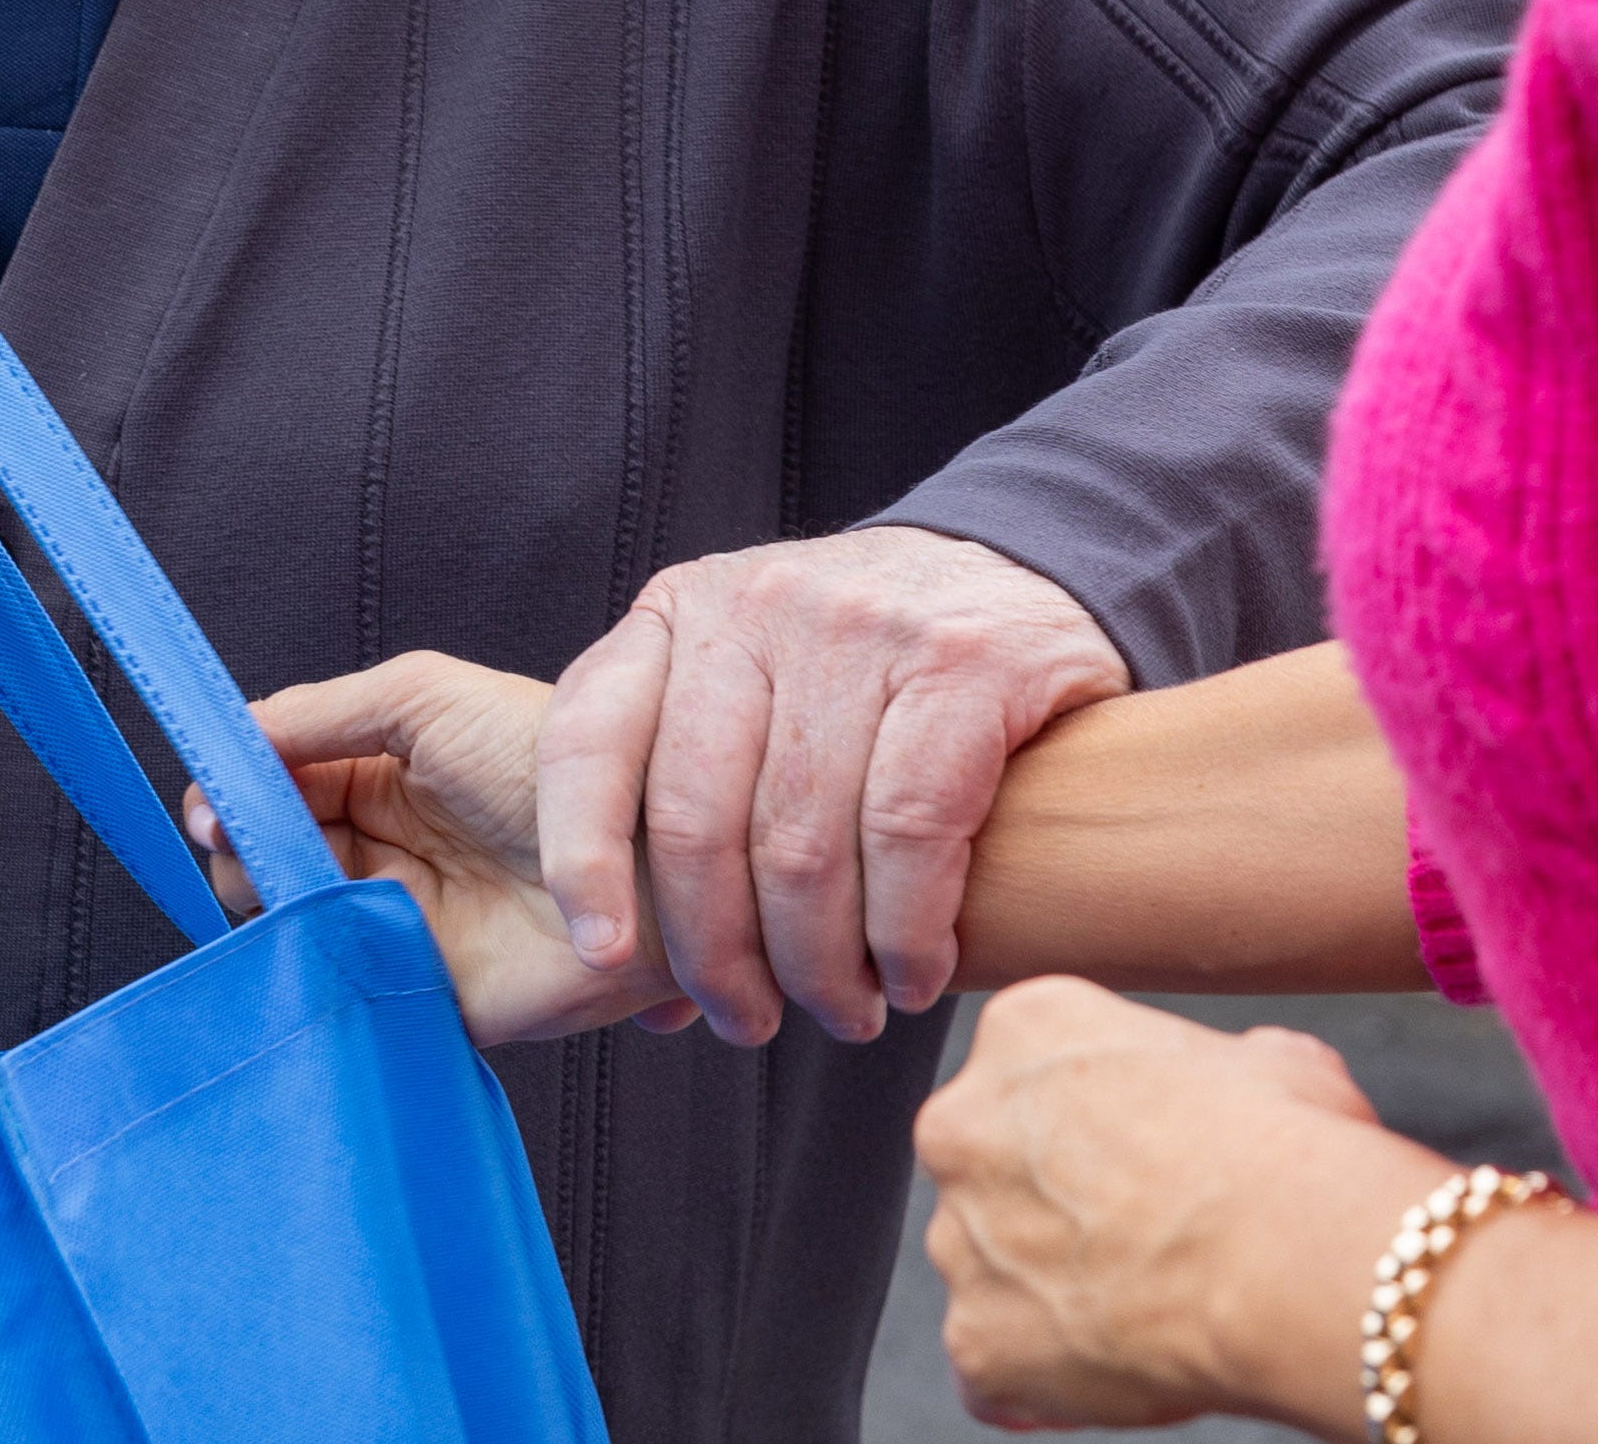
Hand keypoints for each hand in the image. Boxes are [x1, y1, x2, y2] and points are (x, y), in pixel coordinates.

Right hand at [200, 654, 690, 1044]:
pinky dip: (304, 969)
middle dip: (243, 849)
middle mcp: (376, 849)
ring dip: (270, 905)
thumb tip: (222, 752)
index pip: (271, 784)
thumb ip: (313, 715)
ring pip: (284, 922)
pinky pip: (332, 988)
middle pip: (263, 855)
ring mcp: (390, 922)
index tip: (212, 808)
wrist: (634, 859)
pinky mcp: (412, 990)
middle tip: (254, 849)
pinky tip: (317, 941)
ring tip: (302, 887)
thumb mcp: (417, 698)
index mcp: (375, 776)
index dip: (232, 794)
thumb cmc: (543, 761)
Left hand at [540, 527, 1126, 1046]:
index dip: (582, 859)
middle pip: (699, 821)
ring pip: (803, 844)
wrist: (1016, 575)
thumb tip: (642, 997)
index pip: (588, 739)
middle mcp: (757, 608)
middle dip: (719, 956)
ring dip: (819, 965)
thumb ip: (691, 816)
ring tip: (845, 1012)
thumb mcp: (754, 696)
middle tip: (752, 1023)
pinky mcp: (964, 666)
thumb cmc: (863, 670)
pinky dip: (906, 930)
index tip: (602, 957)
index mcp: (679, 614)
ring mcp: (861, 629)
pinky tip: (913, 973)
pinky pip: (910, 830)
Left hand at [916, 979, 1420, 1431]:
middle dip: (1052, 1204)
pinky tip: (1108, 1369)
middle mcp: (965, 1126)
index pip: (1035, 1075)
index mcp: (1024, 1031)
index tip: (1147, 1158)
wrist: (1283, 1263)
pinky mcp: (974, 1341)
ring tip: (1141, 1306)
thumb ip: (1222, 1065)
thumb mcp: (1272, 1062)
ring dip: (1044, 1288)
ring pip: (988, 1266)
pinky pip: (992, 1367)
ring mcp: (959, 1239)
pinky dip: (1040, 1379)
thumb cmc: (1286, 1156)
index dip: (1100, 1128)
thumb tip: (1251, 1073)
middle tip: (1139, 1237)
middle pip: (994, 1168)